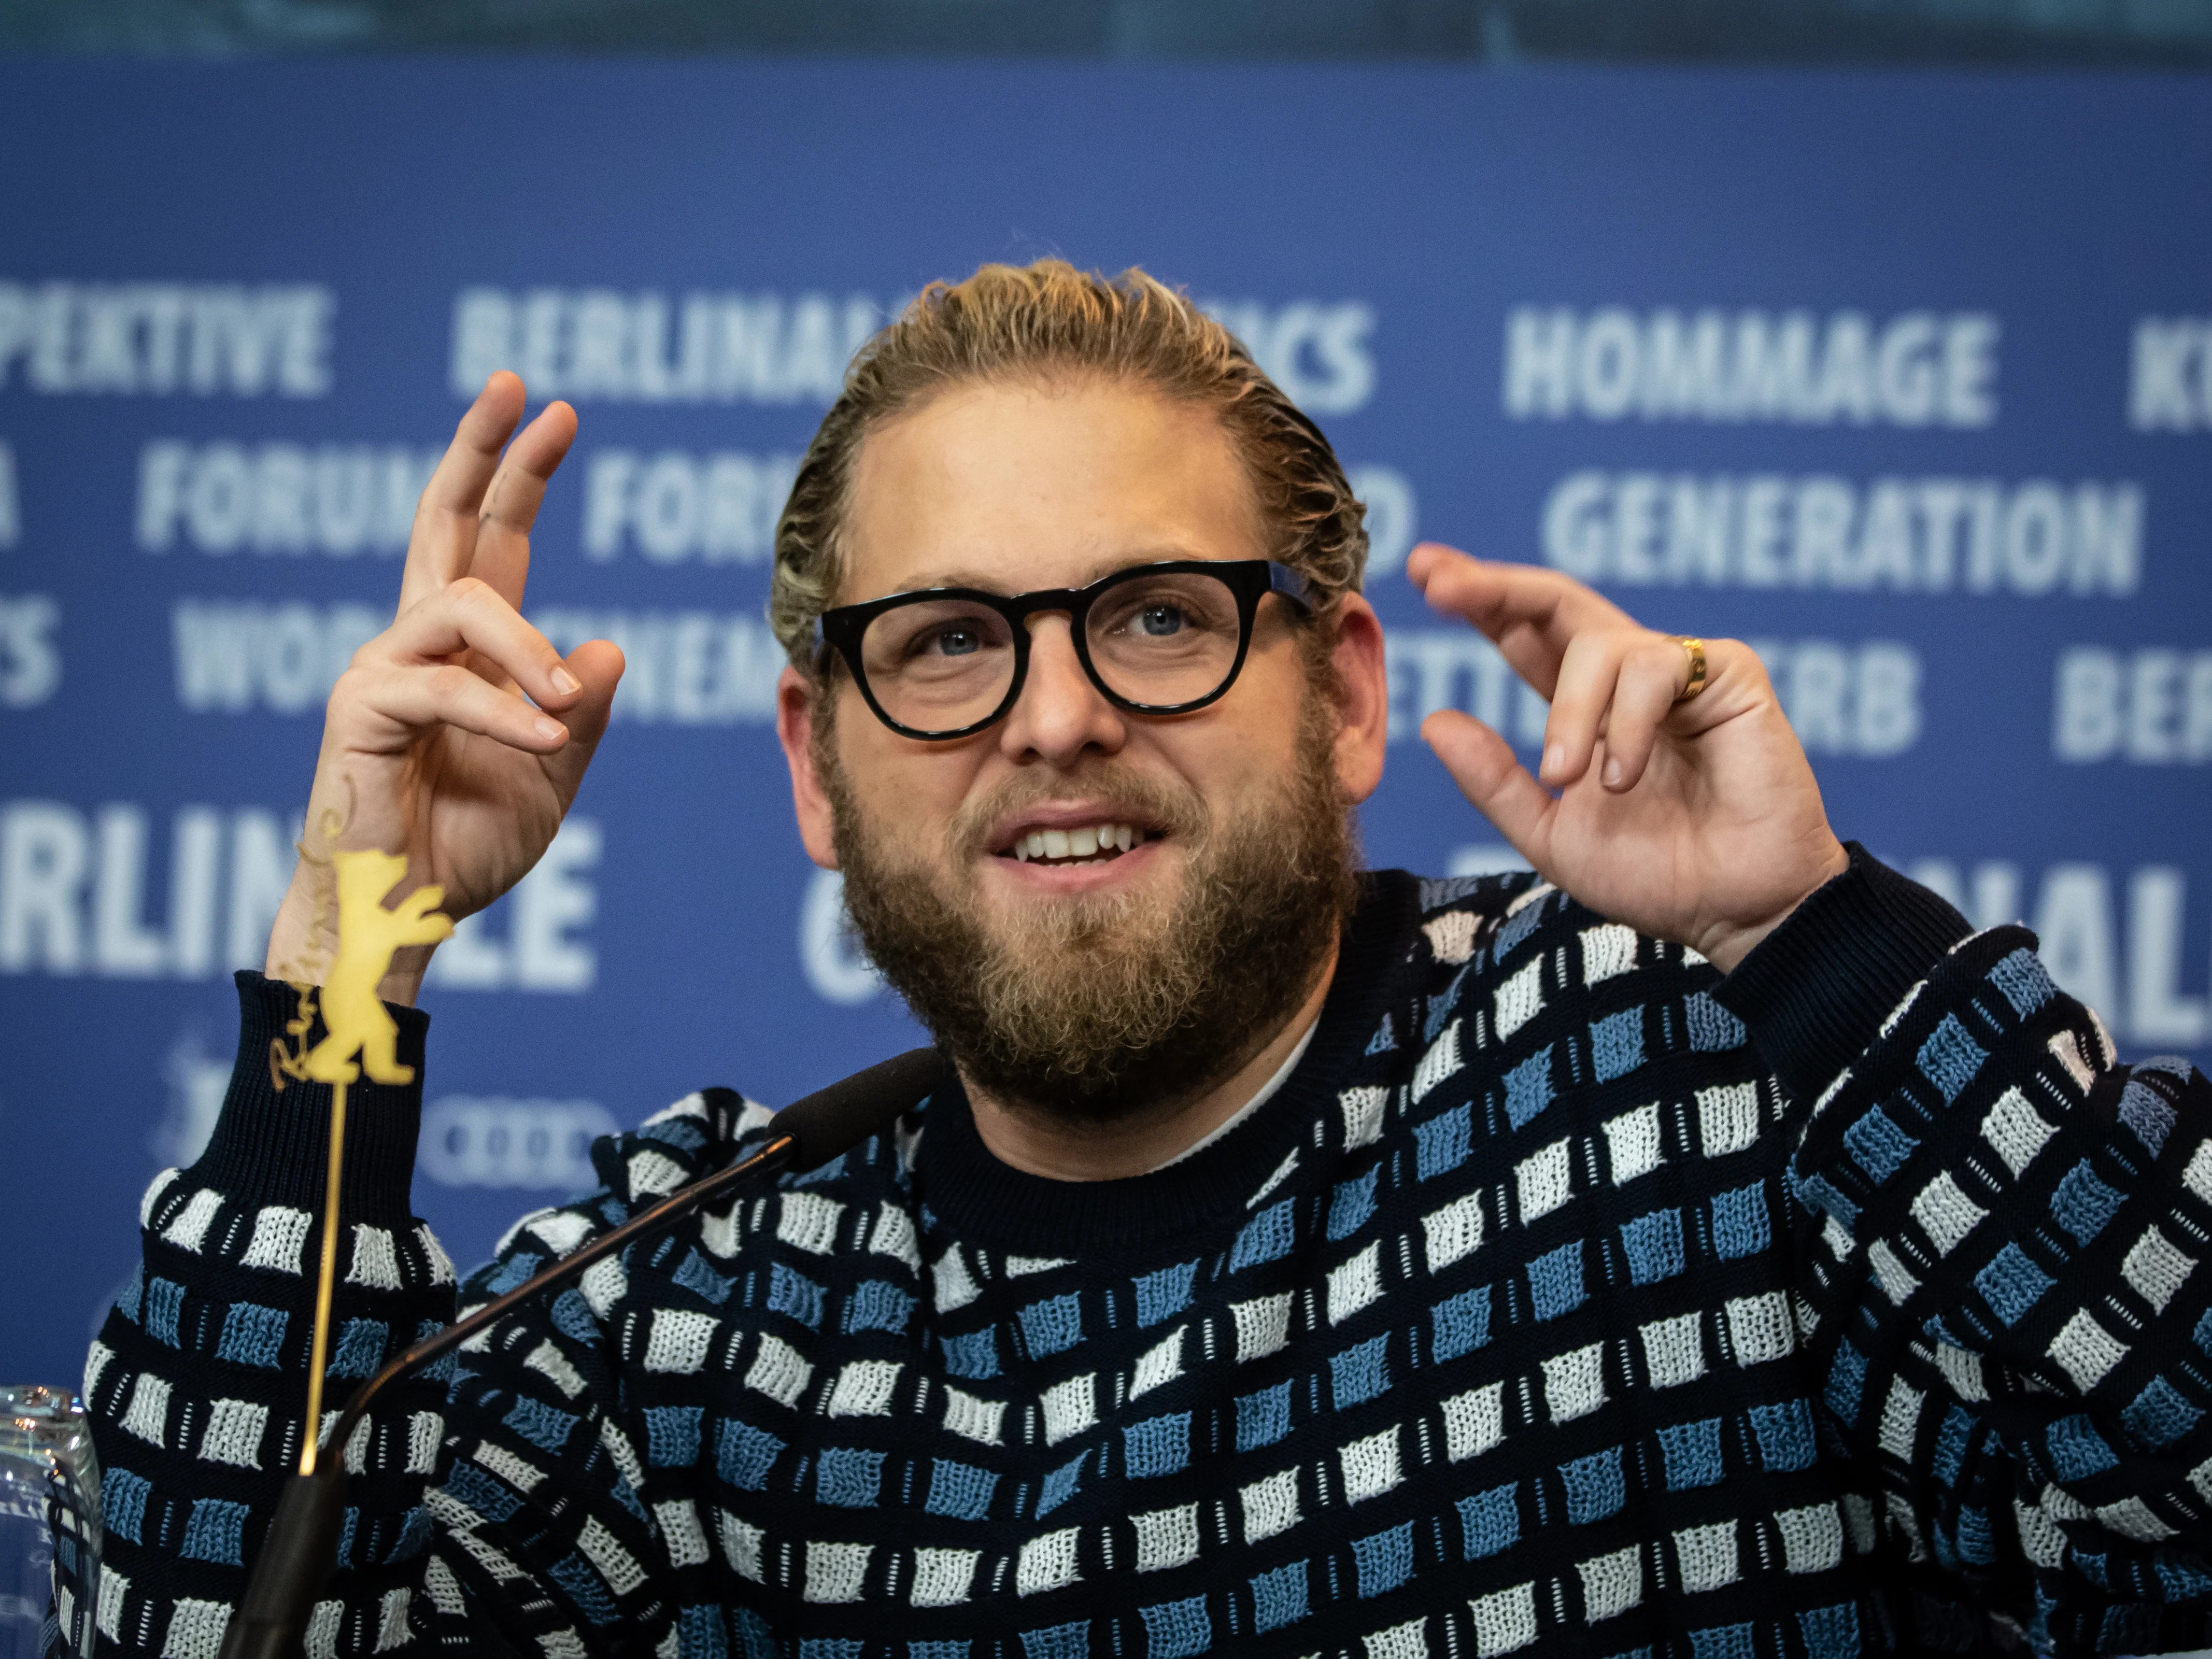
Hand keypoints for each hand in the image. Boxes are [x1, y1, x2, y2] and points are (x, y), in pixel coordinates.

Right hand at [265, 374, 622, 1003]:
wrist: (406, 917)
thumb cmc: (468, 847)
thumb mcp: (552, 773)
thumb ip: (579, 712)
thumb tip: (606, 645)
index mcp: (466, 650)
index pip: (491, 539)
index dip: (519, 475)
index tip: (555, 412)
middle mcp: (417, 642)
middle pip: (441, 521)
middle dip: (481, 451)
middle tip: (516, 388)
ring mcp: (382, 668)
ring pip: (462, 606)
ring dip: (525, 648)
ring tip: (559, 706)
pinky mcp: (358, 709)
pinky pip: (445, 686)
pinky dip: (503, 711)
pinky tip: (541, 737)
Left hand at [1406, 544, 1846, 972]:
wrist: (1735, 910)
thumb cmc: (1657, 876)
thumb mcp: (1551, 833)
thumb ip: (1494, 780)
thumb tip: (1435, 720)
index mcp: (1583, 707)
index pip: (1521, 635)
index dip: (1477, 599)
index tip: (1420, 570)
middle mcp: (1626, 678)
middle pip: (1552, 601)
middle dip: (1492, 585)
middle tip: (1438, 584)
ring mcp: (1678, 670)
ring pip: (1597, 644)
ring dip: (1568, 713)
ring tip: (1567, 777)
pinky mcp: (1728, 674)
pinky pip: (1654, 668)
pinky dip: (1625, 725)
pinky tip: (1625, 777)